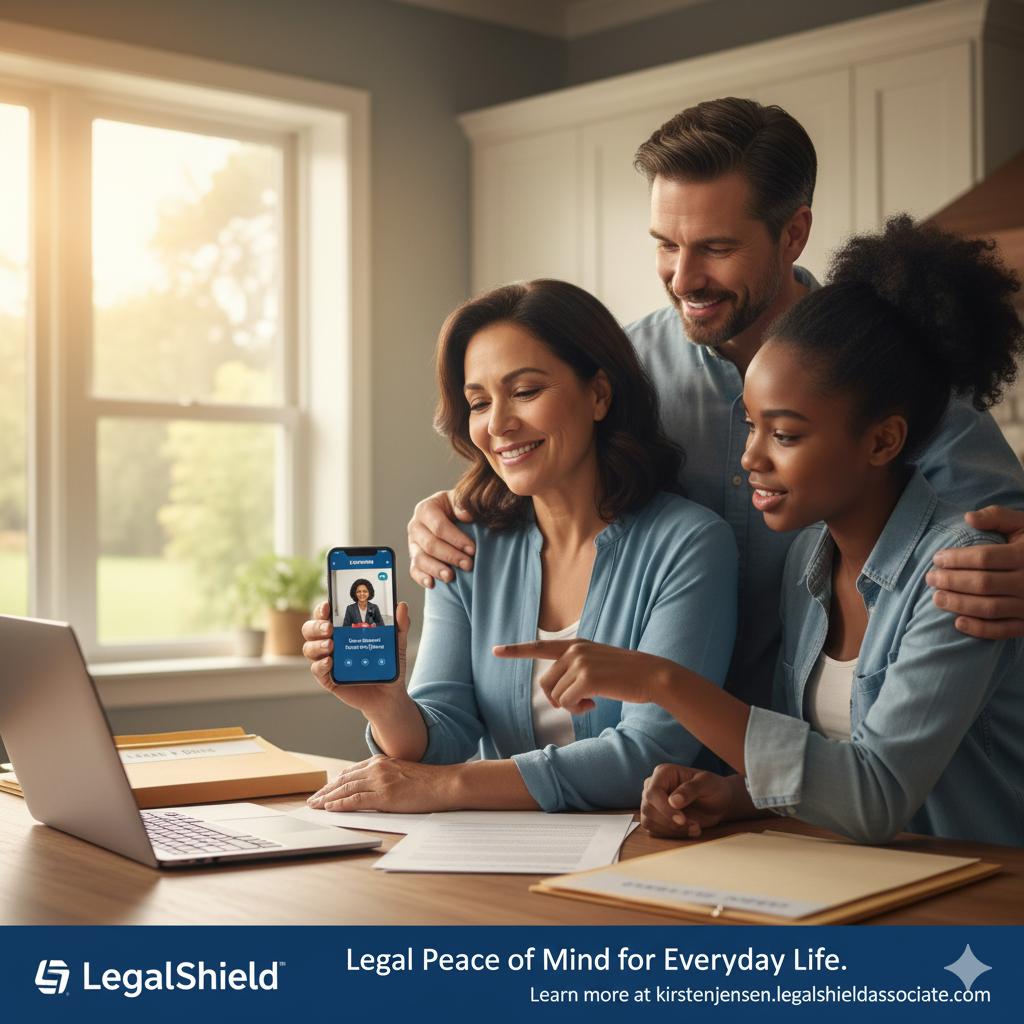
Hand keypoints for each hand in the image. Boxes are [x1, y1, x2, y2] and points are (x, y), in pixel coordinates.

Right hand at [302, 601, 411, 718]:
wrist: (389, 693)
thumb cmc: (387, 664)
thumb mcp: (396, 643)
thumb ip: (400, 624)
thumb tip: (401, 605)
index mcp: (343, 630)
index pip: (325, 615)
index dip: (322, 608)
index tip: (328, 605)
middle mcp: (331, 642)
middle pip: (310, 629)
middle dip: (316, 626)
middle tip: (329, 627)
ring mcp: (328, 660)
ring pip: (309, 648)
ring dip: (316, 645)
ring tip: (331, 644)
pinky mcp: (328, 679)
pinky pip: (317, 670)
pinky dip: (320, 665)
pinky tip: (330, 661)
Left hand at [306, 754, 455, 811]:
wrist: (444, 783)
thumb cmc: (427, 781)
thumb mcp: (400, 773)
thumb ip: (383, 777)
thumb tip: (368, 789)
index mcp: (380, 761)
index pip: (349, 772)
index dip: (334, 782)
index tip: (323, 790)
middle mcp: (377, 768)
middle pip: (343, 780)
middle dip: (325, 791)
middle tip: (313, 800)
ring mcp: (380, 780)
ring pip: (346, 789)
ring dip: (327, 798)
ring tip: (316, 806)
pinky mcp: (385, 795)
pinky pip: (356, 800)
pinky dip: (340, 804)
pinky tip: (330, 808)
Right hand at [408, 489, 475, 588]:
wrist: (447, 515)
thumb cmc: (454, 508)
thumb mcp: (458, 500)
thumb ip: (462, 504)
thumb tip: (467, 515)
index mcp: (426, 509)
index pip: (440, 527)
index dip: (457, 540)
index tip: (472, 550)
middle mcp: (416, 526)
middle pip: (430, 545)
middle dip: (450, 556)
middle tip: (468, 565)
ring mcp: (413, 543)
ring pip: (420, 558)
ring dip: (436, 569)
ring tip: (450, 577)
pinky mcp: (413, 557)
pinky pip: (414, 569)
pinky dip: (421, 578)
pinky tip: (432, 584)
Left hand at [493, 638, 676, 713]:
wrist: (652, 675)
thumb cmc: (626, 675)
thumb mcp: (597, 665)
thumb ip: (575, 671)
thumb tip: (556, 697)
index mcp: (575, 645)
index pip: (539, 647)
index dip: (516, 650)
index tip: (495, 650)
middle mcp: (574, 650)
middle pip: (546, 683)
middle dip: (558, 699)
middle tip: (579, 704)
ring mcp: (579, 662)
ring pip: (555, 695)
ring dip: (570, 706)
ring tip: (590, 702)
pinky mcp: (586, 677)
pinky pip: (567, 702)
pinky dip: (577, 709)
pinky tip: (593, 704)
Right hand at [640, 764, 735, 838]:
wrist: (718, 802)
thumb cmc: (713, 788)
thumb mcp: (708, 783)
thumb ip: (690, 789)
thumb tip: (672, 801)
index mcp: (663, 773)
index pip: (653, 792)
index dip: (664, 808)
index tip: (682, 820)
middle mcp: (653, 786)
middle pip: (647, 808)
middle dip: (669, 822)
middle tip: (695, 827)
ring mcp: (652, 803)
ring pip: (648, 821)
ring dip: (671, 831)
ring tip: (695, 829)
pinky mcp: (655, 818)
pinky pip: (654, 831)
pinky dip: (671, 835)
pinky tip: (688, 831)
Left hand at [926, 505, 1023, 638]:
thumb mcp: (1022, 524)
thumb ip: (997, 516)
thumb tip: (969, 517)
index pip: (985, 558)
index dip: (957, 559)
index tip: (937, 558)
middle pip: (983, 584)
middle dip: (952, 582)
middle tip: (930, 578)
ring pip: (990, 608)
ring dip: (960, 604)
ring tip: (936, 598)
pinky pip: (1004, 630)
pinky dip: (981, 630)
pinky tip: (958, 623)